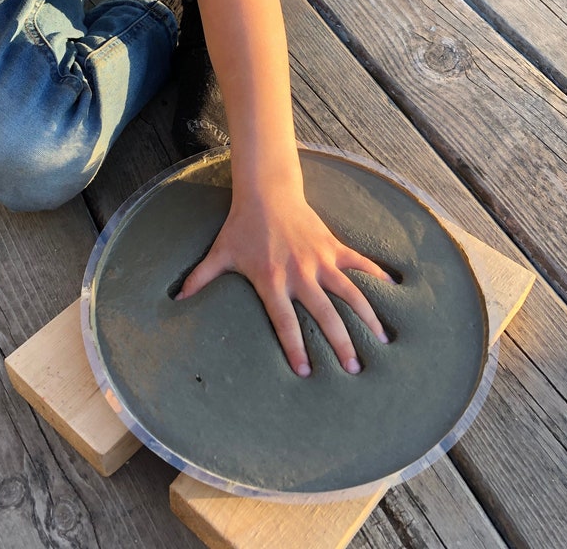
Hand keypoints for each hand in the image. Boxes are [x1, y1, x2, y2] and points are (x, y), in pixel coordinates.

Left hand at [175, 184, 393, 376]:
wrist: (266, 193)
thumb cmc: (242, 227)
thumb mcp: (219, 255)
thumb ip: (199, 278)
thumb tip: (174, 298)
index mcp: (272, 281)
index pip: (285, 322)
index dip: (295, 349)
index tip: (306, 373)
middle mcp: (299, 274)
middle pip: (324, 315)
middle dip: (340, 344)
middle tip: (353, 370)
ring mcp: (320, 259)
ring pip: (349, 292)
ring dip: (366, 317)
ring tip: (382, 340)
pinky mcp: (332, 245)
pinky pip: (358, 262)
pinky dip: (375, 274)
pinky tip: (391, 288)